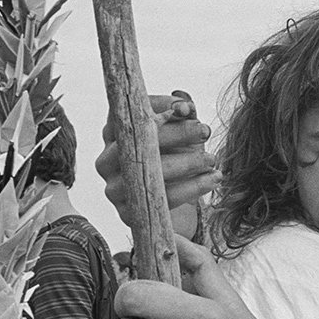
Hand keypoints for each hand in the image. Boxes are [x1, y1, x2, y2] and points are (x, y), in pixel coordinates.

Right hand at [94, 92, 219, 233]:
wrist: (172, 201)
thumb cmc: (176, 157)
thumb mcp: (181, 131)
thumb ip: (182, 113)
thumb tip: (185, 106)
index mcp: (113, 133)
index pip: (130, 112)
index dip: (159, 107)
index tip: (187, 109)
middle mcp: (106, 159)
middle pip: (138, 140)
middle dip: (177, 133)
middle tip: (205, 131)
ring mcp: (113, 187)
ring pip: (149, 171)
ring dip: (187, 162)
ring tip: (211, 159)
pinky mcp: (126, 213)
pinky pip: (160, 198)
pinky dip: (191, 188)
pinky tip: (211, 179)